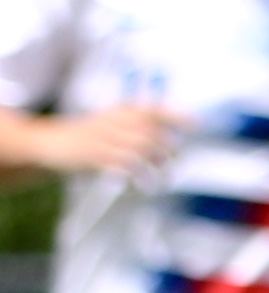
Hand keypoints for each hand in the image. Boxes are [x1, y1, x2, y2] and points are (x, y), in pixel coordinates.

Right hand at [22, 101, 181, 178]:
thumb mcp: (109, 121)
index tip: (194, 124)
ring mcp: (104, 139)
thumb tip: (171, 134)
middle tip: (174, 161)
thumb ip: (136, 123)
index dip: (175, 115)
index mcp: (118, 112)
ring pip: (142, 148)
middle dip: (169, 148)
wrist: (50, 143)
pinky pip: (125, 164)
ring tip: (163, 177)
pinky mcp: (95, 157)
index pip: (151, 109)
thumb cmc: (86, 136)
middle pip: (151, 131)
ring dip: (159, 164)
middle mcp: (113, 122)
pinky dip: (140, 175)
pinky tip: (146, 183)